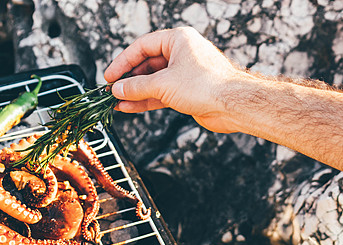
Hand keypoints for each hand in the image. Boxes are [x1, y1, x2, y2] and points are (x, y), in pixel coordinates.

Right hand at [103, 27, 243, 132]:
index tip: (110, 76)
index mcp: (178, 40)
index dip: (123, 61)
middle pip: (146, 64)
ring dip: (135, 92)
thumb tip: (118, 89)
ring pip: (153, 81)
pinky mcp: (186, 91)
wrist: (233, 105)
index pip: (142, 46)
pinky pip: (160, 93)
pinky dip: (146, 100)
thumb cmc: (207, 85)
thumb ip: (137, 86)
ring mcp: (184, 73)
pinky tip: (130, 107)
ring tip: (117, 101)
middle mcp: (181, 53)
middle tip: (112, 90)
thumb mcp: (163, 84)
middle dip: (128, 79)